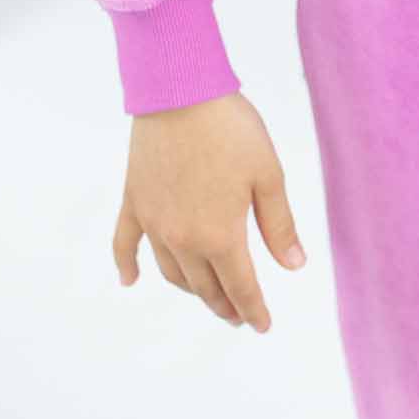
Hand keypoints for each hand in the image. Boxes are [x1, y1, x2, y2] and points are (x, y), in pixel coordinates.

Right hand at [113, 92, 306, 333]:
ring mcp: (154, 223)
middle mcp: (182, 239)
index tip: (262, 326)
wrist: (180, 92)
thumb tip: (294, 266)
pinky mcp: (134, 202)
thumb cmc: (231, 129)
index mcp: (220, 235)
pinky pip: (124, 243)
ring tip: (207, 296)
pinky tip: (129, 281)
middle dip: (225, 305)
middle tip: (240, 315)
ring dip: (191, 289)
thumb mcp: (268, 175)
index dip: (254, 310)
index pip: (240, 287)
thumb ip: (279, 225)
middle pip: (205, 286)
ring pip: (172, 272)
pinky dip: (126, 266)